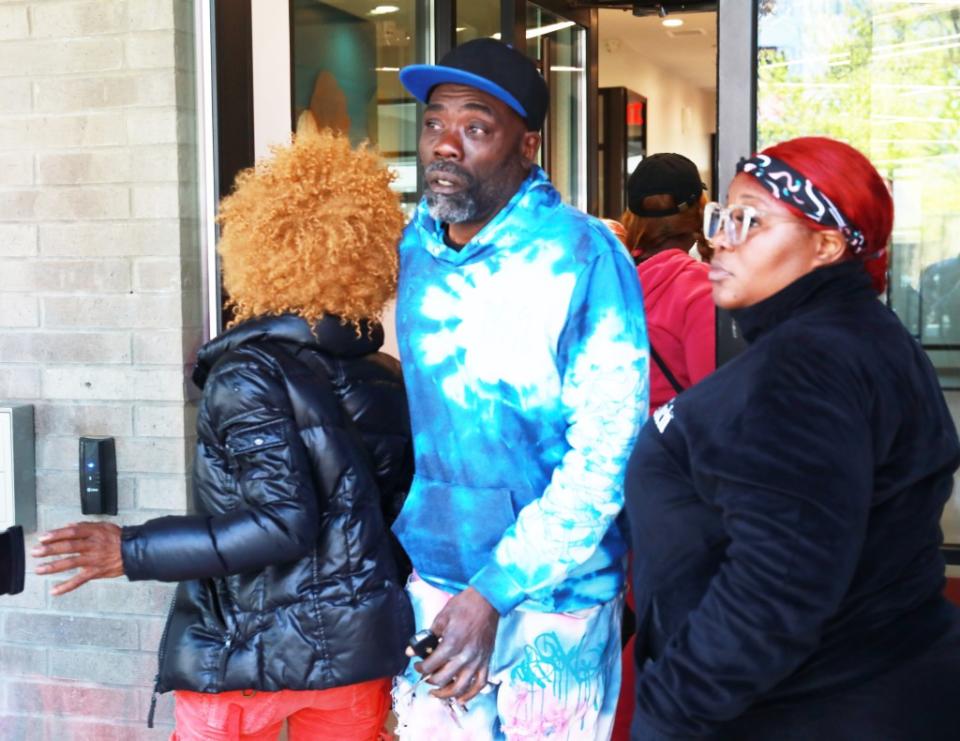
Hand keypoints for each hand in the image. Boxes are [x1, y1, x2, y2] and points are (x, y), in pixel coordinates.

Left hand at [32, 522, 124, 595]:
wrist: (134, 551)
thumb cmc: (118, 538)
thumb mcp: (103, 526)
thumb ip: (84, 526)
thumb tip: (67, 526)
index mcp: (94, 532)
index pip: (72, 532)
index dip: (56, 534)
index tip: (43, 538)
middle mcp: (93, 545)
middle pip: (69, 546)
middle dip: (50, 549)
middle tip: (35, 552)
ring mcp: (94, 559)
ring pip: (71, 562)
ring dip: (53, 567)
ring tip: (39, 569)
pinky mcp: (96, 572)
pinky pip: (79, 580)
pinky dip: (66, 586)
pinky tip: (54, 590)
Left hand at [418, 586, 498, 705]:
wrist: (488, 600)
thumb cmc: (464, 605)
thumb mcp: (441, 617)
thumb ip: (427, 636)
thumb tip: (413, 650)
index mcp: (452, 643)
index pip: (431, 665)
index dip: (420, 668)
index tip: (418, 665)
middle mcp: (465, 656)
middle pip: (443, 679)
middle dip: (430, 680)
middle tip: (425, 677)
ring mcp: (477, 660)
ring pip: (460, 687)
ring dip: (446, 694)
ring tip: (437, 692)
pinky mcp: (486, 661)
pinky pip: (479, 684)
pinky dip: (470, 695)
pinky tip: (461, 698)